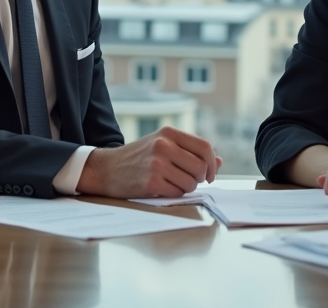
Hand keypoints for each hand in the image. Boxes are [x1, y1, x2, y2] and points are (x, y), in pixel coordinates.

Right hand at [77, 126, 221, 198]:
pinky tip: (162, 188)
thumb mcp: (163, 145)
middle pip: (201, 167)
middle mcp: (164, 145)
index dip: (212, 163)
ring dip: (186, 187)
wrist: (107, 168)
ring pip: (191, 182)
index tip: (210, 174)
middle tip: (188, 180)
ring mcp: (157, 163)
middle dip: (199, 178)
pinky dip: (174, 194)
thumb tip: (219, 161)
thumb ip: (190, 151)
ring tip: (171, 182)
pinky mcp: (151, 181)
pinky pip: (178, 193)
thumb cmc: (139, 158)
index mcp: (169, 132)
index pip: (205, 147)